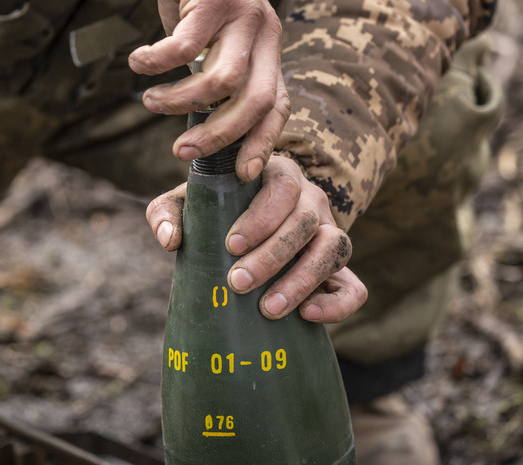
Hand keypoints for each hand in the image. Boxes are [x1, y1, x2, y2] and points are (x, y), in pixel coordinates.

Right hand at [128, 0, 289, 182]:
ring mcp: (243, 16)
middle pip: (254, 100)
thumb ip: (217, 77)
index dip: (262, 143)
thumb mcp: (220, 42)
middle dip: (219, 135)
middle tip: (182, 152)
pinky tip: (139, 64)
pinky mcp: (214, 0)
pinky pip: (184, 46)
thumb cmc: (202, 3)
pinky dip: (157, 63)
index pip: (277, 106)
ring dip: (181, 102)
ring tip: (151, 102)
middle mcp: (265, 36)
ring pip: (221, 79)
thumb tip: (200, 128)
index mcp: (270, 52)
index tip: (242, 174)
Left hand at [146, 156, 367, 322]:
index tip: (231, 245)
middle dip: (272, 254)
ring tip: (268, 309)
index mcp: (279, 176)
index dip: (261, 217)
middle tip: (237, 283)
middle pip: (306, 221)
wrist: (239, 240)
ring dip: (302, 279)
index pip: (282, 187)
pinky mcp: (340, 273)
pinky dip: (338, 304)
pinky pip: (355, 288)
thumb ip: (167, 213)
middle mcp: (311, 201)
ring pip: (335, 249)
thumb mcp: (186, 205)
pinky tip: (307, 316)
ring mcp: (330, 235)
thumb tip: (169, 240)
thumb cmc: (213, 215)